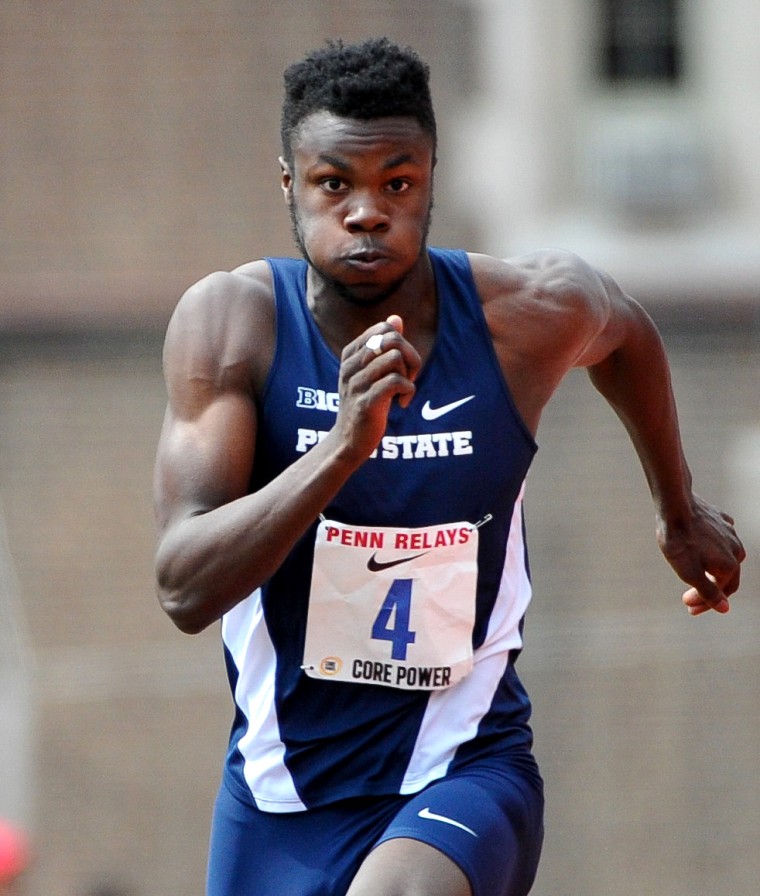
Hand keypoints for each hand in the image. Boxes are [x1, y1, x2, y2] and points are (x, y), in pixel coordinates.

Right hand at [332, 315, 421, 461]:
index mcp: (350, 354)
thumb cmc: (365, 403)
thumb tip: (395, 319)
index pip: (384, 328)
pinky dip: (408, 391)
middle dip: (410, 357)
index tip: (401, 366)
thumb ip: (383, 345)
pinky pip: (396, 382)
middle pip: (392, 339)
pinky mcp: (365, 403)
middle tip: (408, 378)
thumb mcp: (372, 371)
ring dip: (409, 375)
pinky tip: (402, 403)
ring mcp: (356, 384)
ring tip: (403, 391)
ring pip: (395, 358)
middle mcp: (350, 365)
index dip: (401, 344)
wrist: (349, 441)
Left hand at [657, 495, 744, 615]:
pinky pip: (719, 539)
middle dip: (707, 589)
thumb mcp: (689, 573)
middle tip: (687, 597)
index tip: (689, 607)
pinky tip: (702, 550)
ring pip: (724, 556)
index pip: (723, 592)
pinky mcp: (721, 519)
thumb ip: (708, 592)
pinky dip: (711, 549)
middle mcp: (736, 549)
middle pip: (726, 576)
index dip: (706, 603)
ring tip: (694, 574)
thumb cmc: (679, 541)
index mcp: (730, 565)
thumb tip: (724, 609)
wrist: (675, 505)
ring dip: (710, 569)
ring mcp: (730, 532)